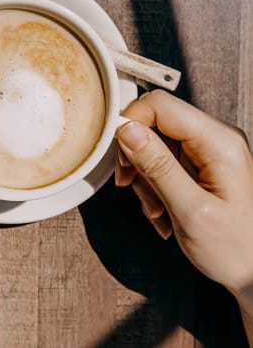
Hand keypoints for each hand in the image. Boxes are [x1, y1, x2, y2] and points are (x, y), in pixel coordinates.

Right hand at [115, 90, 252, 341]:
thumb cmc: (236, 249)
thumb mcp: (190, 211)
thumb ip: (157, 166)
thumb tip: (126, 130)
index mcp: (218, 142)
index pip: (160, 105)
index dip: (131, 123)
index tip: (118, 156)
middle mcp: (213, 138)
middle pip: (154, 124)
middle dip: (136, 157)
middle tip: (131, 186)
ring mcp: (206, 151)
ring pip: (153, 145)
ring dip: (144, 177)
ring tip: (156, 209)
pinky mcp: (199, 164)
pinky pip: (162, 162)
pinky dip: (153, 185)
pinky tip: (162, 210)